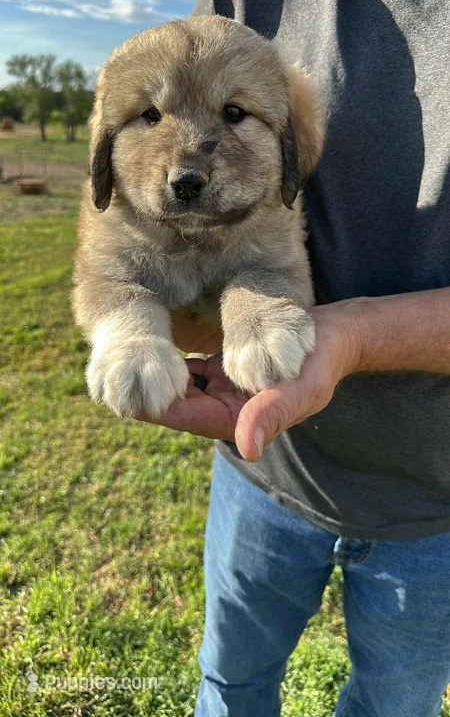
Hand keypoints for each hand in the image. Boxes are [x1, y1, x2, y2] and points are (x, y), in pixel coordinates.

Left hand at [135, 300, 362, 461]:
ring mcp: (221, 390)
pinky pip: (189, 368)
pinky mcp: (222, 370)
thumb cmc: (320, 363)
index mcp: (238, 421)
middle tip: (111, 366)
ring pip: (177, 387)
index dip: (154, 405)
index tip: (127, 387)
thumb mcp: (302, 387)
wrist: (333, 337)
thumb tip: (249, 448)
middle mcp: (224, 409)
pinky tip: (150, 340)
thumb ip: (274, 414)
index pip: (184, 416)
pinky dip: (172, 360)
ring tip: (121, 353)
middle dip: (147, 389)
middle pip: (174, 403)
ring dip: (155, 375)